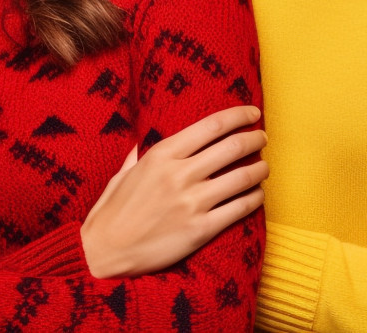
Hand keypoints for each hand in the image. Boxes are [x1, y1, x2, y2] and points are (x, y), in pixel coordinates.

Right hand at [80, 104, 268, 277]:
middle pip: (232, 147)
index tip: (253, 112)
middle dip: (254, 139)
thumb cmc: (111, 213)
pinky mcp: (200, 230)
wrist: (103, 255)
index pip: (212, 126)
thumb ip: (139, 155)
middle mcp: (179, 174)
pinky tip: (258, 195)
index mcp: (161, 154)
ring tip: (264, 167)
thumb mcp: (123, 174)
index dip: (239, 116)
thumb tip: (143, 142)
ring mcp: (191, 203)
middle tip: (262, 138)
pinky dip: (254, 198)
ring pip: (242, 177)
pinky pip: (239, 209)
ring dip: (260, 169)